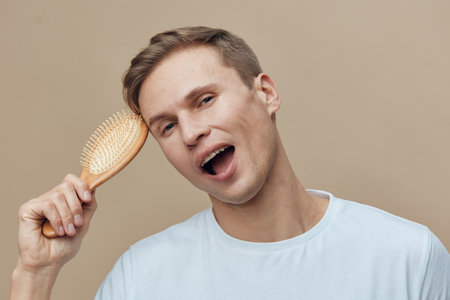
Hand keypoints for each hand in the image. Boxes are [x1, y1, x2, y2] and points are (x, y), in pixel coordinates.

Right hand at [10, 174, 96, 299]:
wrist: (48, 263)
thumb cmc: (63, 246)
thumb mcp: (83, 224)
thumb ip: (89, 206)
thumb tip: (93, 188)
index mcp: (63, 200)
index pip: (71, 180)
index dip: (81, 185)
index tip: (87, 198)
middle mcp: (50, 198)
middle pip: (67, 186)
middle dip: (76, 206)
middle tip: (77, 223)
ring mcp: (38, 203)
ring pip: (58, 196)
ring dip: (67, 216)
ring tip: (67, 231)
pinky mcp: (27, 209)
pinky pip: (47, 205)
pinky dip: (56, 219)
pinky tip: (56, 231)